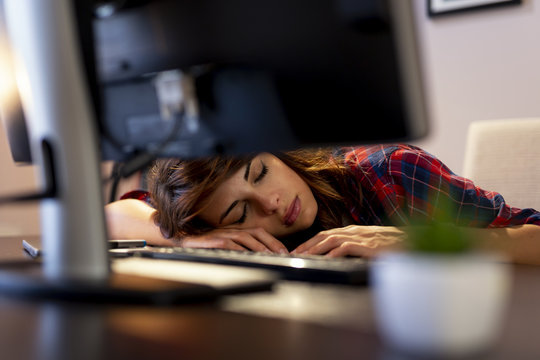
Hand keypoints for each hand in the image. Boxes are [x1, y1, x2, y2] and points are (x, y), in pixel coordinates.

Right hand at [176, 227, 288, 253]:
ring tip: (269, 256)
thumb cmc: (205, 247)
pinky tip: (247, 256)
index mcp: (237, 231)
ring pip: (245, 238)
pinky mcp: (213, 240)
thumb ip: (241, 251)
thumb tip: (260, 260)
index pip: (261, 233)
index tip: (285, 252)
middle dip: (271, 244)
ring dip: (258, 247)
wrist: (181, 241)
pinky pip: (229, 244)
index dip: (274, 241)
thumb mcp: (226, 248)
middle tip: (282, 255)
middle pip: (257, 234)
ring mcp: (223, 234)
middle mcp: (232, 230)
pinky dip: (239, 250)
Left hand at [291, 225, 405, 257]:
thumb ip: (353, 245)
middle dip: (306, 245)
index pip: (325, 234)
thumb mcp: (367, 243)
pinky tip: (326, 259)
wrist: (410, 241)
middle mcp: (353, 231)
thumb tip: (336, 254)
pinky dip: (335, 252)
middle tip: (292, 254)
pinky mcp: (368, 245)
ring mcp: (360, 237)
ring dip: (315, 248)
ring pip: (331, 240)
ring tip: (303, 257)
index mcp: (352, 230)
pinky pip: (347, 247)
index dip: (310, 242)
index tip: (297, 250)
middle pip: (323, 235)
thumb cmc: (390, 244)